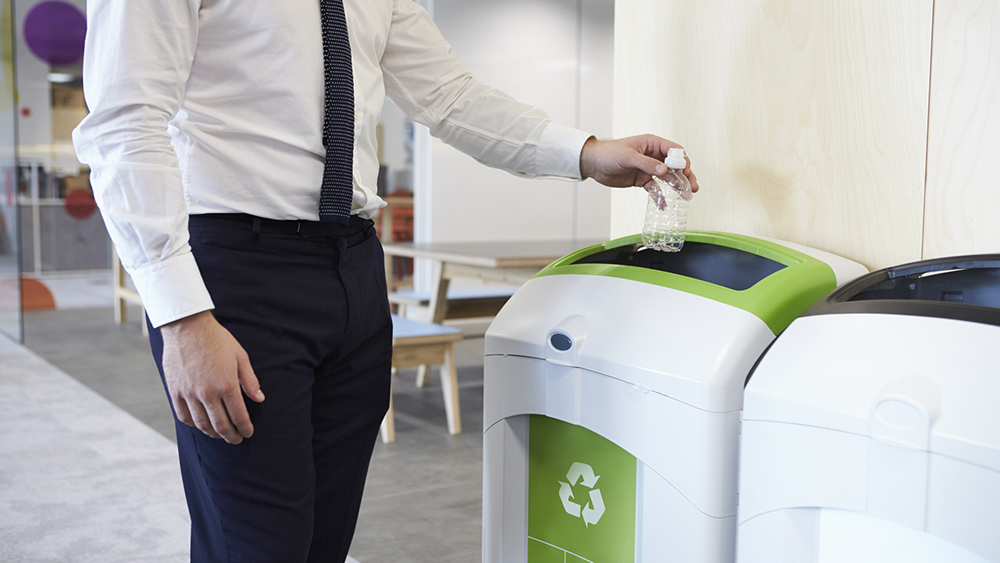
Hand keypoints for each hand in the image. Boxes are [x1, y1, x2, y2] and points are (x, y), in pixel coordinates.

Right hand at [160, 310, 264, 443]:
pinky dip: (194, 424)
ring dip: (213, 433)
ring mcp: (189, 393)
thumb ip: (250, 380)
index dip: (245, 428)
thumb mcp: (240, 356)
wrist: (187, 327)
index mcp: (227, 384)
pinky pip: (184, 416)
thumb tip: (260, 399)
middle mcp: (207, 392)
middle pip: (221, 425)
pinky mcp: (175, 391)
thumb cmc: (217, 340)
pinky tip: (201, 425)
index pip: (239, 415)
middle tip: (236, 440)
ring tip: (220, 435)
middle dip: (231, 436)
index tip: (248, 433)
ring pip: (202, 424)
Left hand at [579, 135, 699, 194]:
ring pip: (667, 178)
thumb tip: (664, 170)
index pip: (673, 150)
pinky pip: (654, 188)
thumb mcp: (628, 156)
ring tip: (685, 196)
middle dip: (685, 176)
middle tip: (692, 187)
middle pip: (674, 165)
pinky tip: (663, 205)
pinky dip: (659, 196)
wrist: (593, 164)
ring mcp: (648, 168)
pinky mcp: (641, 179)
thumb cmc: (608, 153)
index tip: (686, 171)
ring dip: (676, 186)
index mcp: (651, 144)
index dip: (682, 160)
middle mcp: (652, 156)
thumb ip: (646, 164)